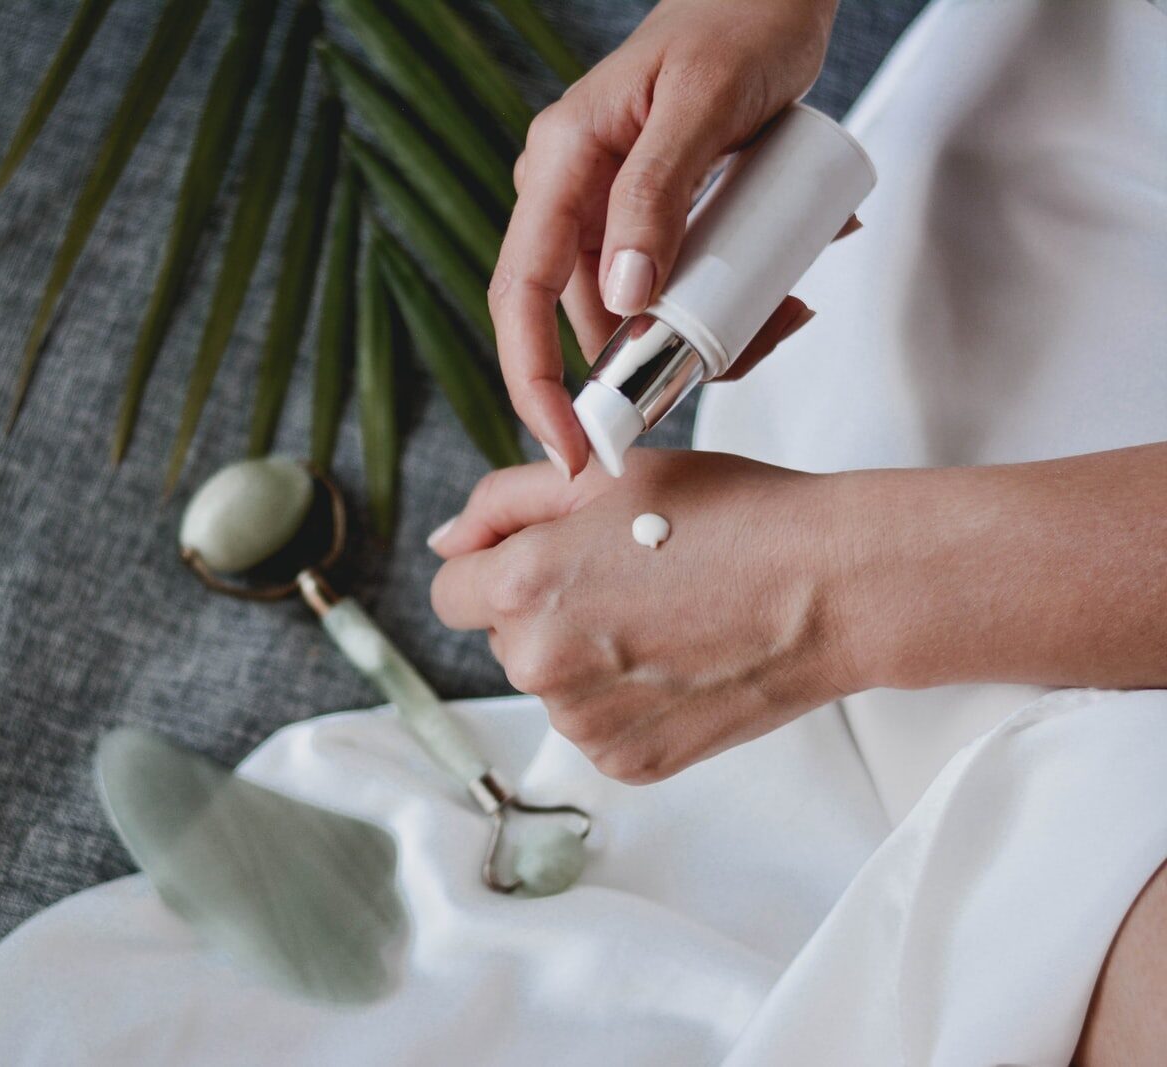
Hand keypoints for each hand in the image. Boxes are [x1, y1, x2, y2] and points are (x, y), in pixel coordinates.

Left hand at [428, 450, 858, 783]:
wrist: (831, 587)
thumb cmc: (732, 516)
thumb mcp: (607, 475)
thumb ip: (504, 502)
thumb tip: (447, 543)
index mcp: (523, 588)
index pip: (453, 590)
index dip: (496, 564)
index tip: (549, 555)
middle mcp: (539, 666)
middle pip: (503, 637)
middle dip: (547, 607)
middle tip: (632, 576)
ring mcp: (585, 724)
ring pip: (553, 684)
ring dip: (587, 655)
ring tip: (668, 615)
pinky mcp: (629, 762)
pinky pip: (598, 724)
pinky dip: (627, 698)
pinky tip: (681, 659)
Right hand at [491, 0, 838, 477]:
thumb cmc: (739, 25)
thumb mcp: (703, 106)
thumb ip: (656, 195)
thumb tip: (624, 301)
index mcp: (559, 164)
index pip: (520, 293)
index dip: (533, 381)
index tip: (570, 446)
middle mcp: (568, 193)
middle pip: (579, 318)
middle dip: (643, 366)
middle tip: (721, 372)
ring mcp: (605, 209)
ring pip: (634, 312)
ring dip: (700, 335)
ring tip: (781, 310)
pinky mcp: (647, 219)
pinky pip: (668, 286)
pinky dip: (719, 306)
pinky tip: (778, 291)